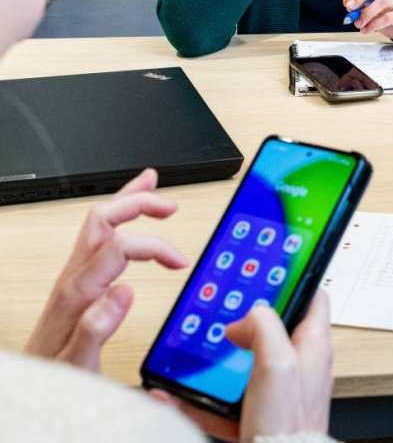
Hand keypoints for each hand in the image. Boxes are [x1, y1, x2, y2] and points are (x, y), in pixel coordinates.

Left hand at [24, 169, 186, 370]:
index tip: (179, 262)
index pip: (120, 245)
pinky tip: (132, 215)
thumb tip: (124, 291)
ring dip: (129, 200)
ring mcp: (75, 275)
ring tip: (152, 186)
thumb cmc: (55, 380)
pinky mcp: (79, 280)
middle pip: (104, 219)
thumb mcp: (77, 366)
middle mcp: (74, 277)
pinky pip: (100, 235)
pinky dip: (121, 217)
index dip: (155, 246)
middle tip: (170, 206)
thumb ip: (95, 331)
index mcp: (78, 293)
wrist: (34, 386)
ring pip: (100, 221)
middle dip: (139, 204)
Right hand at [151, 292, 332, 441]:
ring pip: (245, 365)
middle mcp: (299, 366)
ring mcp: (278, 393)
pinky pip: (225, 402)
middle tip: (224, 309)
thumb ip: (265, 328)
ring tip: (197, 349)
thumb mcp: (278, 363)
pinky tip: (177, 395)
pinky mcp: (258, 417)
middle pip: (274, 329)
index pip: (313, 297)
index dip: (295, 279)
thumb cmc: (288, 426)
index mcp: (312, 346)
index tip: (272, 268)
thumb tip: (250, 314)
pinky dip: (202, 398)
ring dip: (220, 359)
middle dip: (247, 320)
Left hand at [344, 0, 392, 48]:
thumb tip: (348, 2)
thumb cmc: (392, 20)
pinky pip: (388, 17)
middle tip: (351, 8)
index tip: (350, 4)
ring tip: (359, 24)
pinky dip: (374, 24)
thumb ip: (361, 5)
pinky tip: (368, 30)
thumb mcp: (373, 12)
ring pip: (384, 0)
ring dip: (367, 13)